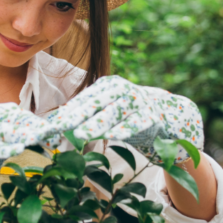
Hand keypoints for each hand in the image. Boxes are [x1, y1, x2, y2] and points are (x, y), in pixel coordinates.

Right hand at [0, 103, 51, 216]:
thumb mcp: (9, 141)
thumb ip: (28, 137)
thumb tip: (56, 137)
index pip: (22, 116)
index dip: (40, 124)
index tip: (57, 133)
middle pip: (15, 121)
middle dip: (35, 128)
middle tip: (53, 134)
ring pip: (2, 132)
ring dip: (21, 134)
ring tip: (36, 138)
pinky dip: (3, 149)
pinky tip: (17, 151)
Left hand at [48, 76, 203, 163]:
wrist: (169, 117)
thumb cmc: (131, 116)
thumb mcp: (109, 112)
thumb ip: (88, 115)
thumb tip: (58, 121)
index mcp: (109, 86)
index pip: (85, 100)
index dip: (68, 112)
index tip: (53, 125)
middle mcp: (123, 90)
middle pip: (97, 104)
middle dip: (78, 115)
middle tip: (61, 127)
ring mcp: (139, 101)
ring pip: (115, 113)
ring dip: (98, 124)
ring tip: (82, 134)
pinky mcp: (153, 115)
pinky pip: (137, 123)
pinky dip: (125, 129)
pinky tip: (114, 136)